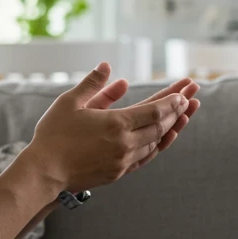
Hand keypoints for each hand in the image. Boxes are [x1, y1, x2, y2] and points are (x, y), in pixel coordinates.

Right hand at [26, 62, 199, 193]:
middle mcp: (125, 143)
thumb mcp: (69, 102)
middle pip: (161, 125)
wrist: (44, 172)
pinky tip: (163, 139)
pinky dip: (158, 145)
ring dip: (172, 128)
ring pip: (156, 142)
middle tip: (192, 97)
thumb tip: (107, 66)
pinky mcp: (118, 172)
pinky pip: (146, 157)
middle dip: (178, 110)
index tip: (184, 91)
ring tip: (184, 116)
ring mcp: (124, 160)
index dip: (172, 100)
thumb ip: (92, 84)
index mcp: (116, 123)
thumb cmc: (53, 134)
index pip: (155, 110)